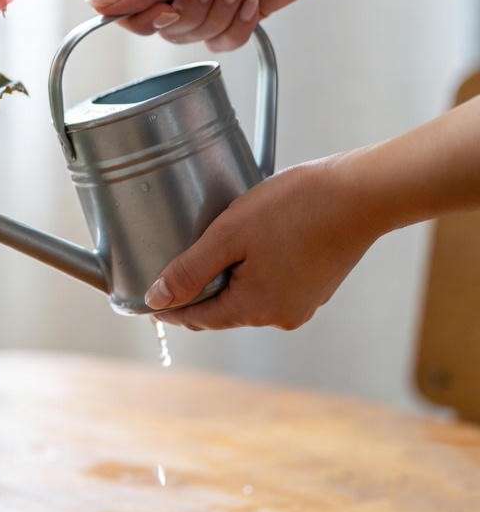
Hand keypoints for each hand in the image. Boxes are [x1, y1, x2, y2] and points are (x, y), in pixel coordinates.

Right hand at [86, 0, 349, 51]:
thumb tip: (95, 5)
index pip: (127, 1)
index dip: (144, 14)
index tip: (167, 7)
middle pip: (159, 25)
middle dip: (192, 9)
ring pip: (191, 37)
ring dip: (220, 12)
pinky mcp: (235, 14)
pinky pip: (221, 42)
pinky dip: (239, 24)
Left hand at [145, 157, 382, 330]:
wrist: (362, 192)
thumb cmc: (294, 208)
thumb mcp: (229, 234)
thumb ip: (190, 270)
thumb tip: (157, 299)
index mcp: (256, 309)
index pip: (198, 319)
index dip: (170, 308)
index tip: (148, 299)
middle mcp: (281, 316)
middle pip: (222, 310)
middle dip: (197, 293)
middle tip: (174, 269)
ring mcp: (303, 303)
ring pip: (248, 297)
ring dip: (226, 280)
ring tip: (210, 253)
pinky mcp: (316, 286)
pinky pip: (271, 285)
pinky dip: (253, 272)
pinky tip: (247, 247)